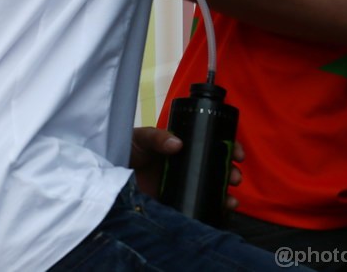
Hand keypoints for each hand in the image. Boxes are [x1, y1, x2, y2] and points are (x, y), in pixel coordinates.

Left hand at [130, 126, 244, 209]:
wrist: (108, 173)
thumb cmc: (126, 150)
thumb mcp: (141, 137)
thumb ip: (157, 137)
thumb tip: (178, 144)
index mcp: (182, 146)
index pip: (211, 144)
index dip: (228, 146)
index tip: (237, 152)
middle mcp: (186, 165)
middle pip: (217, 167)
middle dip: (231, 171)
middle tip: (234, 175)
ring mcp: (183, 185)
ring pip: (212, 188)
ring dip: (226, 193)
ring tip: (231, 198)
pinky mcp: (176, 202)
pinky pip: (199, 206)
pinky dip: (214, 209)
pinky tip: (223, 210)